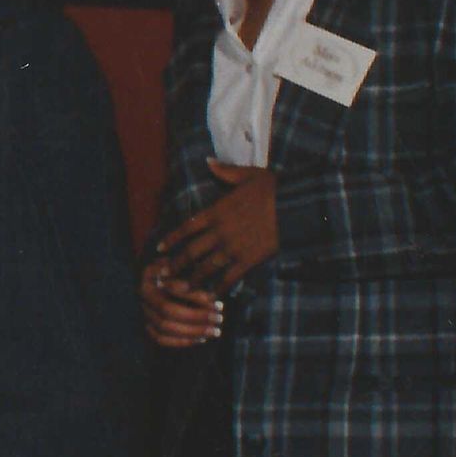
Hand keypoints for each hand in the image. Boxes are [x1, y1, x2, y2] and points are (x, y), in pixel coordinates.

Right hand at [138, 255, 220, 346]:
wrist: (164, 277)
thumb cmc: (177, 270)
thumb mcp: (181, 265)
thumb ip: (184, 272)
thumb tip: (189, 286)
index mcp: (150, 278)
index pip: (171, 290)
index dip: (193, 297)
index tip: (215, 299)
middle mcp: (143, 297)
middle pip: (167, 311)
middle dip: (197, 317)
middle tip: (219, 318)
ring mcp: (144, 313)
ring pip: (165, 328)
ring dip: (193, 331)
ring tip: (215, 330)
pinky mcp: (149, 327)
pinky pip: (162, 339)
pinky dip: (182, 341)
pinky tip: (201, 339)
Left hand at [159, 161, 279, 292]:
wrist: (295, 207)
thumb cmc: (273, 189)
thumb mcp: (248, 174)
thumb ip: (225, 171)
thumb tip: (208, 161)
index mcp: (216, 212)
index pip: (187, 227)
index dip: (172, 239)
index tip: (160, 248)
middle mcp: (220, 232)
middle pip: (192, 251)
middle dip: (176, 264)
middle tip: (163, 275)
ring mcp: (234, 247)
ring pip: (207, 267)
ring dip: (193, 279)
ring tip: (182, 289)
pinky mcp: (249, 260)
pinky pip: (230, 277)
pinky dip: (220, 287)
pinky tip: (212, 295)